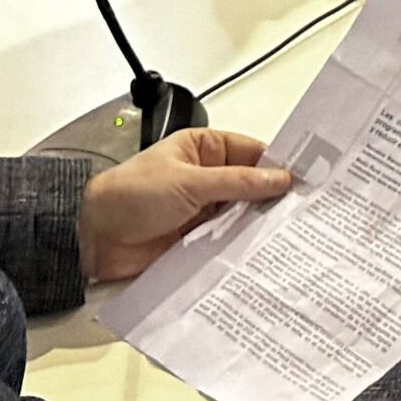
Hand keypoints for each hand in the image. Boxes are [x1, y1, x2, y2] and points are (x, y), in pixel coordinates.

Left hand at [78, 128, 290, 281]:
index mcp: (204, 149)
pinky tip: (261, 251)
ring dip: (257, 224)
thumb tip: (279, 178)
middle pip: (252, 185)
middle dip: (272, 197)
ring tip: (289, 232)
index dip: (278, 164)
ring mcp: (204, 209)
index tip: (306, 177)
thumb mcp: (189, 182)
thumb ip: (237, 182)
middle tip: (305, 209)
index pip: (253, 152)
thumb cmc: (129, 194)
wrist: (94, 237)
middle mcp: (208, 177)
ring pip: (242, 214)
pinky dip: (242, 245)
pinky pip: (228, 240)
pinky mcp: (198, 239)